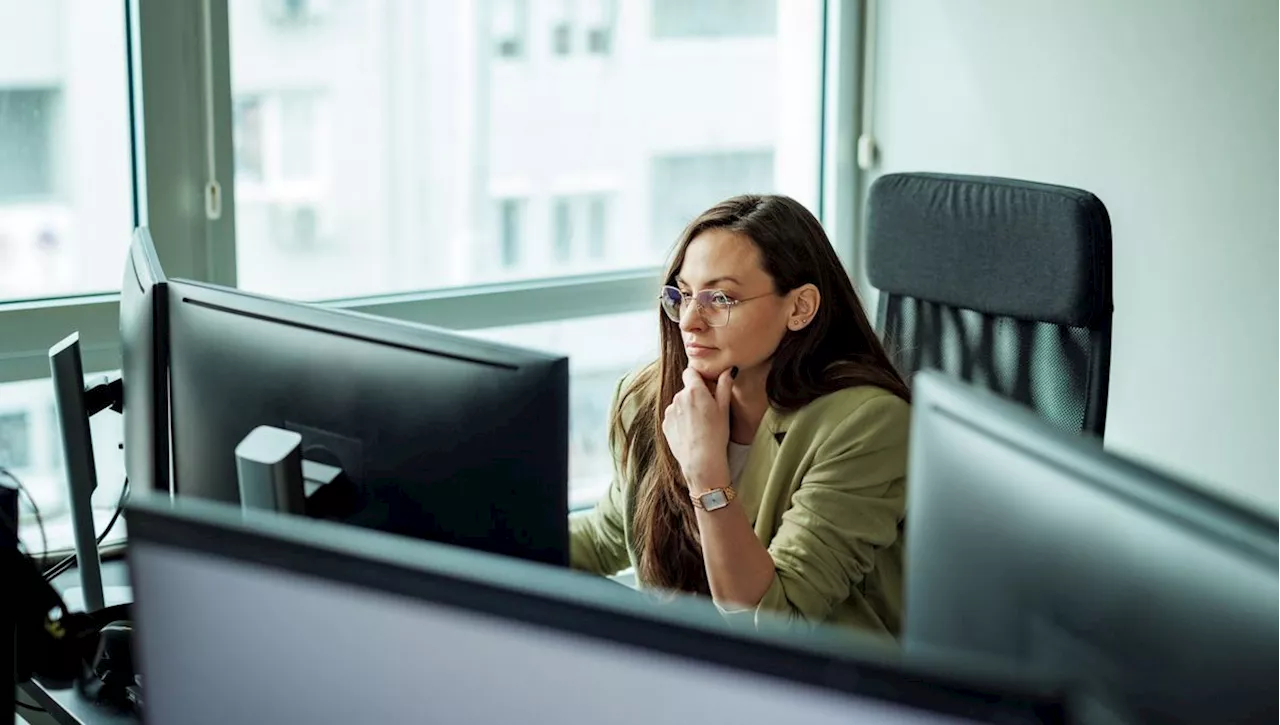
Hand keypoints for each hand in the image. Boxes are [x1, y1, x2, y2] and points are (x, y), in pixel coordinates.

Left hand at [662, 365, 734, 489]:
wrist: (701, 461)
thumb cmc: (716, 435)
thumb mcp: (724, 409)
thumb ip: (724, 386)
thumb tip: (728, 370)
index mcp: (694, 391)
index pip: (690, 371)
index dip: (698, 377)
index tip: (706, 386)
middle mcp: (678, 398)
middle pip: (687, 389)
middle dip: (695, 395)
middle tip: (708, 410)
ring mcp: (670, 411)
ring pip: (680, 403)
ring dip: (687, 408)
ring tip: (699, 425)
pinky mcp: (665, 424)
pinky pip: (674, 416)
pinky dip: (681, 420)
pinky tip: (691, 432)